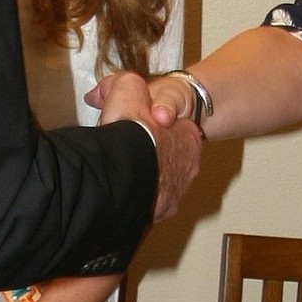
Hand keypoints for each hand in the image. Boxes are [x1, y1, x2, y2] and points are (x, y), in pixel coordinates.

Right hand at [92, 71, 202, 220]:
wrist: (123, 175)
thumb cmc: (133, 132)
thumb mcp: (129, 90)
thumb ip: (125, 84)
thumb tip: (112, 88)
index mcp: (189, 141)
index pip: (176, 129)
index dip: (153, 124)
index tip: (134, 124)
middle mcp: (187, 172)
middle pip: (166, 159)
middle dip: (147, 154)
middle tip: (122, 149)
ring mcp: (172, 198)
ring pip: (155, 185)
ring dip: (138, 178)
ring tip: (114, 171)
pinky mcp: (154, 217)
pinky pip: (142, 204)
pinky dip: (130, 197)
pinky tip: (114, 190)